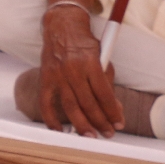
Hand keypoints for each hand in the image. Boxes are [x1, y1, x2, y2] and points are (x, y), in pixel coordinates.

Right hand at [37, 0, 122, 137]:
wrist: (62, 27)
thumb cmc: (85, 45)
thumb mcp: (102, 59)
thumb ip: (108, 83)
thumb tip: (115, 110)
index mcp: (90, 63)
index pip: (104, 94)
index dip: (113, 112)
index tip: (119, 124)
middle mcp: (73, 69)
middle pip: (88, 103)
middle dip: (100, 122)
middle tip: (107, 134)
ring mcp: (57, 74)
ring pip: (69, 105)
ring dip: (80, 124)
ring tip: (90, 136)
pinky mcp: (45, 77)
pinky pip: (45, 102)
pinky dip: (50, 117)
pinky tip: (58, 129)